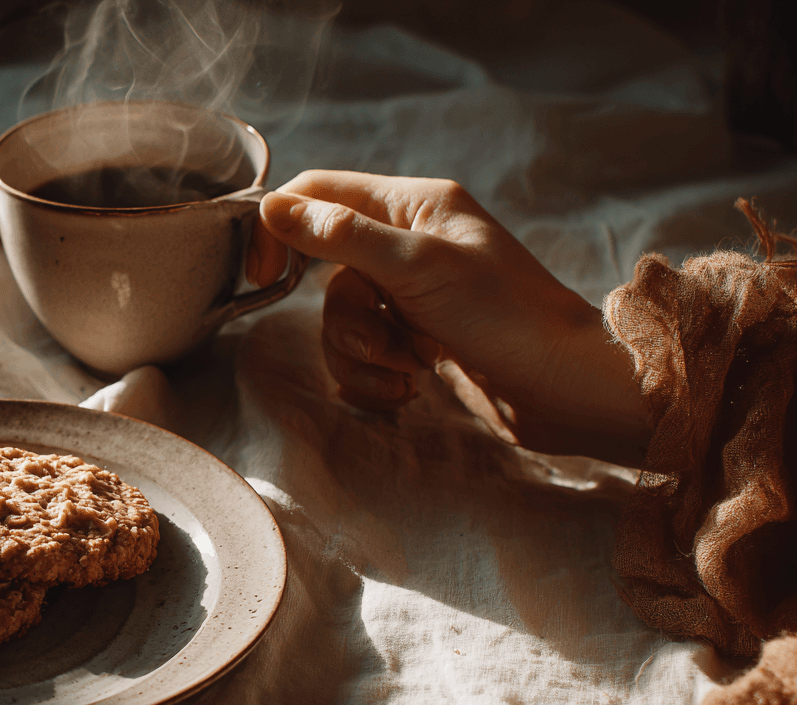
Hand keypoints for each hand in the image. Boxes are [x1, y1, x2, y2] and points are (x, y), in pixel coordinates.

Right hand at [247, 170, 648, 465]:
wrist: (564, 391)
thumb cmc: (507, 316)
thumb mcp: (417, 267)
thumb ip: (341, 235)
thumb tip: (272, 207)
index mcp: (414, 206)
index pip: (319, 193)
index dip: (280, 228)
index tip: (261, 276)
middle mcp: (410, 244)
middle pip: (326, 273)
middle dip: (344, 320)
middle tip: (379, 341)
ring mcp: (413, 296)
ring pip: (342, 321)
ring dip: (364, 354)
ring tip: (410, 370)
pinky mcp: (417, 342)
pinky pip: (363, 355)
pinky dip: (376, 378)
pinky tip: (411, 389)